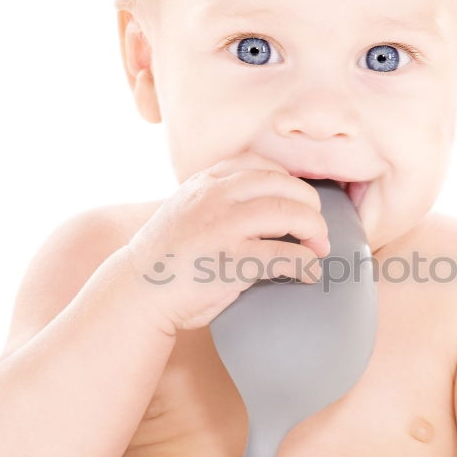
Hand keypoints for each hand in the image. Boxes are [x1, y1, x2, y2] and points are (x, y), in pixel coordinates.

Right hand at [125, 151, 330, 333]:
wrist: (137, 293)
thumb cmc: (165, 260)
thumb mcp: (184, 213)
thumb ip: (215, 203)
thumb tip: (261, 209)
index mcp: (204, 183)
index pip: (258, 163)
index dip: (287, 179)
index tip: (296, 198)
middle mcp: (215, 197)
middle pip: (283, 184)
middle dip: (309, 204)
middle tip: (317, 228)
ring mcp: (224, 227)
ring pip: (290, 212)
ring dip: (315, 230)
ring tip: (319, 248)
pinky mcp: (233, 261)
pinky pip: (286, 255)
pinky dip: (306, 263)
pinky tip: (308, 273)